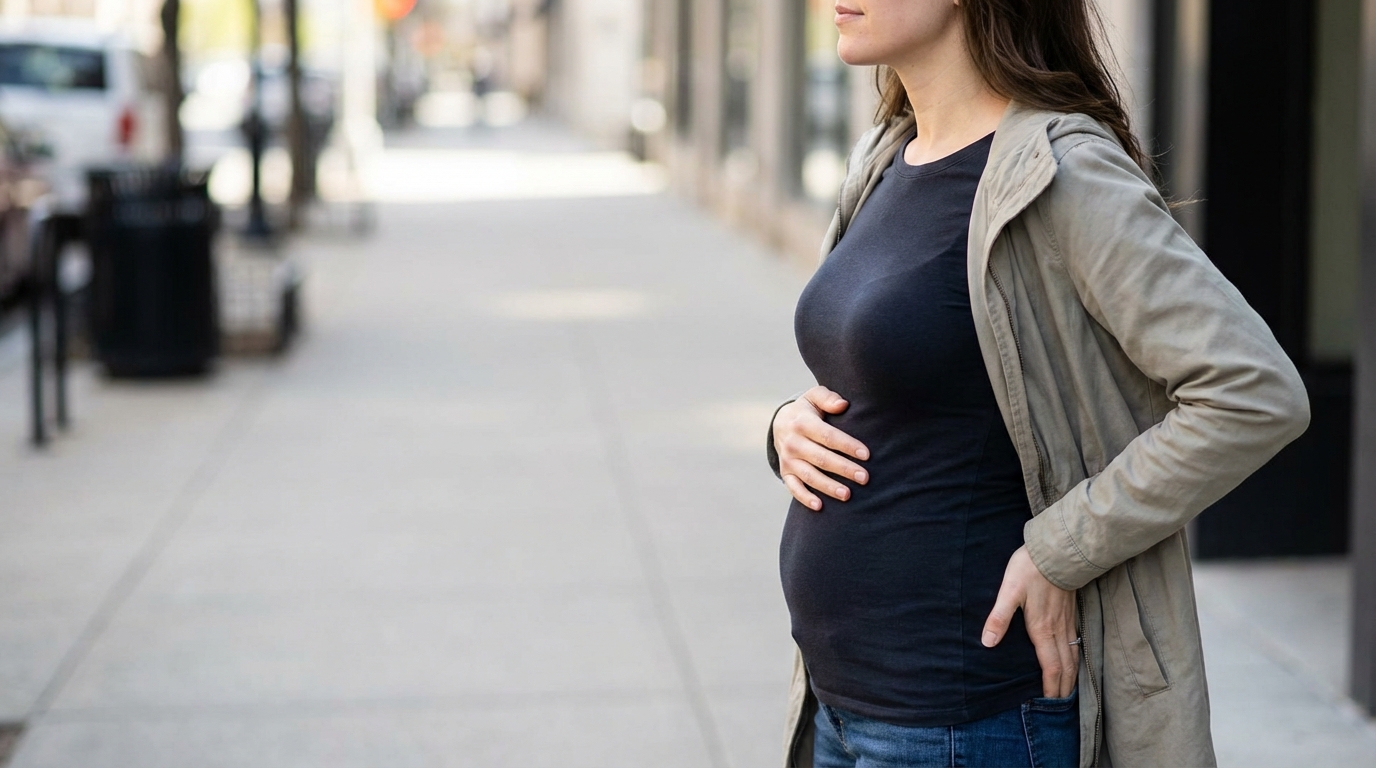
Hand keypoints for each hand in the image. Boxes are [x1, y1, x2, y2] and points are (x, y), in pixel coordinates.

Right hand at [772, 386, 869, 510]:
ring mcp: (788, 459)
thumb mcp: (814, 397)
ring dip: (828, 487)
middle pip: (821, 458)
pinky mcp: (785, 472)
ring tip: (848, 495)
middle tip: (865, 478)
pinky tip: (820, 506)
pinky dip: (805, 498)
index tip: (866, 454)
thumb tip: (843, 405)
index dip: (847, 445)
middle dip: (844, 469)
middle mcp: (793, 443)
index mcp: (802, 423)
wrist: (779, 422)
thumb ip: (828, 398)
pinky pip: (794, 488)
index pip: (828, 436)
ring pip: (809, 476)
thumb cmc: (807, 410)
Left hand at [982, 546, 1079, 697]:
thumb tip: (988, 642)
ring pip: (1073, 654)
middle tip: (1061, 703)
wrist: (1057, 551)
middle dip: (1064, 686)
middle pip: (1066, 665)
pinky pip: (1077, 641)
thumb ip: (999, 617)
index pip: (1050, 666)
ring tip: (1069, 688)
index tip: (1050, 701)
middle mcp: (1058, 629)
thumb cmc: (1030, 569)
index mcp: (1042, 629)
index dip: (1051, 686)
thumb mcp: (1008, 591)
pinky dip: (1076, 657)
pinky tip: (1073, 658)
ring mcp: (1067, 621)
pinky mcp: (1071, 612)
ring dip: (1072, 674)